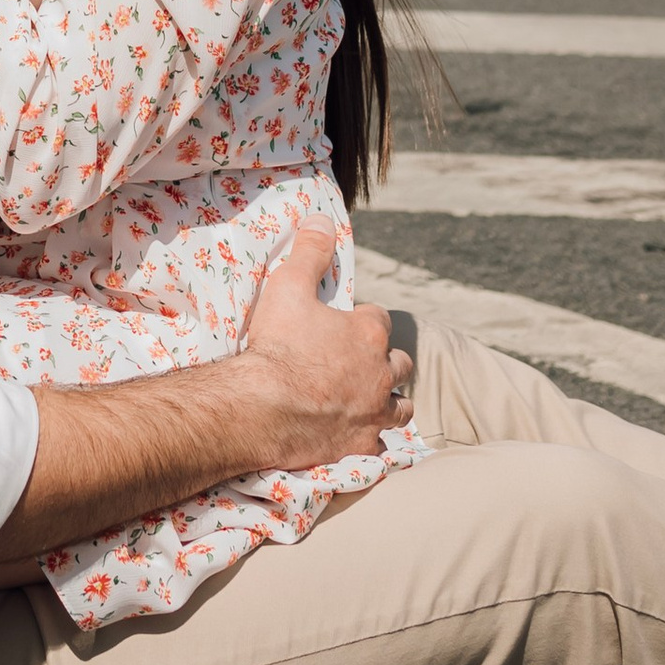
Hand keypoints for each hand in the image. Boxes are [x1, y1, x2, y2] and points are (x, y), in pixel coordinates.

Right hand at [236, 229, 414, 466]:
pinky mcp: (362, 445)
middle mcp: (382, 373)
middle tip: (358, 362)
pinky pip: (382, 444)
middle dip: (385, 360)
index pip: (379, 319)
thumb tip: (323, 219)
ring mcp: (375, 413)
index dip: (363, 320)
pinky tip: (361, 434)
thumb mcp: (289, 285)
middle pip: (400, 363)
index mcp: (368, 334)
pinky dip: (375, 438)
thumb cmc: (277, 344)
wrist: (263, 408)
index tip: (343, 325)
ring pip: (401, 406)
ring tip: (372, 398)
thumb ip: (310, 250)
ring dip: (391, 400)